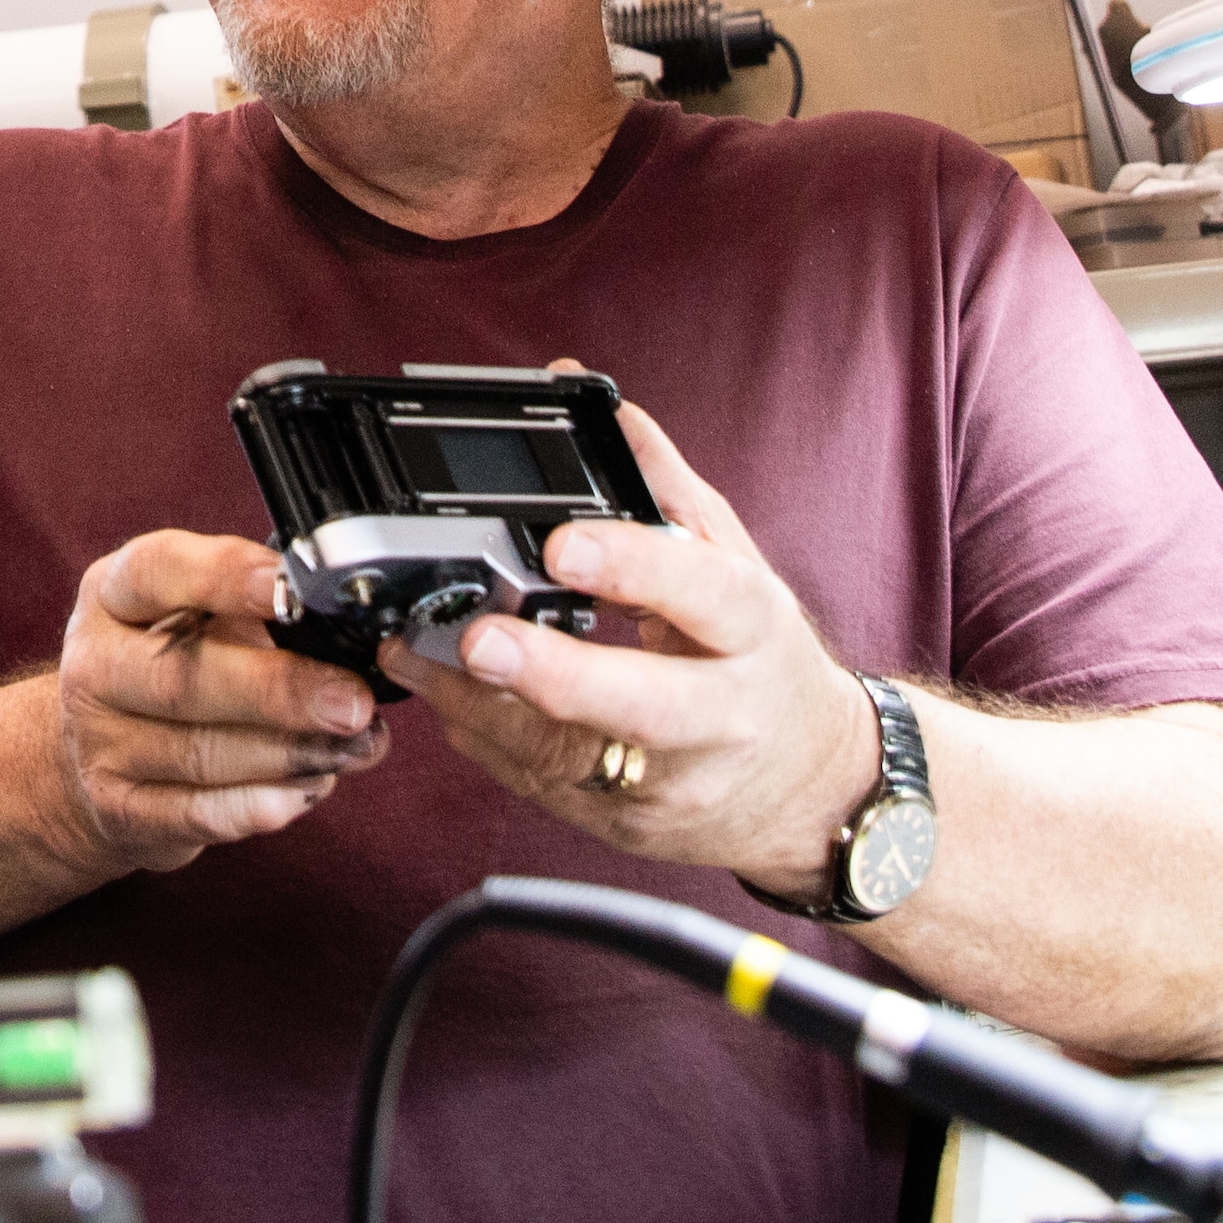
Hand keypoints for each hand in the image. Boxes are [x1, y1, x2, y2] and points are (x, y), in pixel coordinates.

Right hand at [43, 528, 391, 877]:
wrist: (87, 761)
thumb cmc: (166, 670)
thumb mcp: (192, 618)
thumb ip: (256, 613)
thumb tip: (348, 632)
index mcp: (112, 595)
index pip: (158, 571)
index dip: (226, 576)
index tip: (289, 588)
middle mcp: (94, 664)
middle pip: (181, 676)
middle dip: (278, 688)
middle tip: (350, 701)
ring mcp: (99, 742)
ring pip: (199, 752)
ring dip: (288, 754)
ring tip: (351, 748)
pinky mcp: (118, 810)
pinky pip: (196, 812)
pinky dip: (258, 804)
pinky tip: (306, 790)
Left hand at [374, 396, 880, 891]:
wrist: (808, 787)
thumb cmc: (758, 658)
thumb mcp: (733, 562)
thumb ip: (659, 483)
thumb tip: (589, 395)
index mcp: (753, 632)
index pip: (707, 594)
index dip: (636, 567)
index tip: (561, 543)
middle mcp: (724, 717)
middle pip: (646, 705)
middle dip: (558, 675)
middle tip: (479, 639)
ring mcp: (676, 784)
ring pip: (574, 756)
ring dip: (482, 708)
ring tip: (414, 654)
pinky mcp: (628, 827)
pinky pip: (543, 787)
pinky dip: (484, 740)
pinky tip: (442, 697)